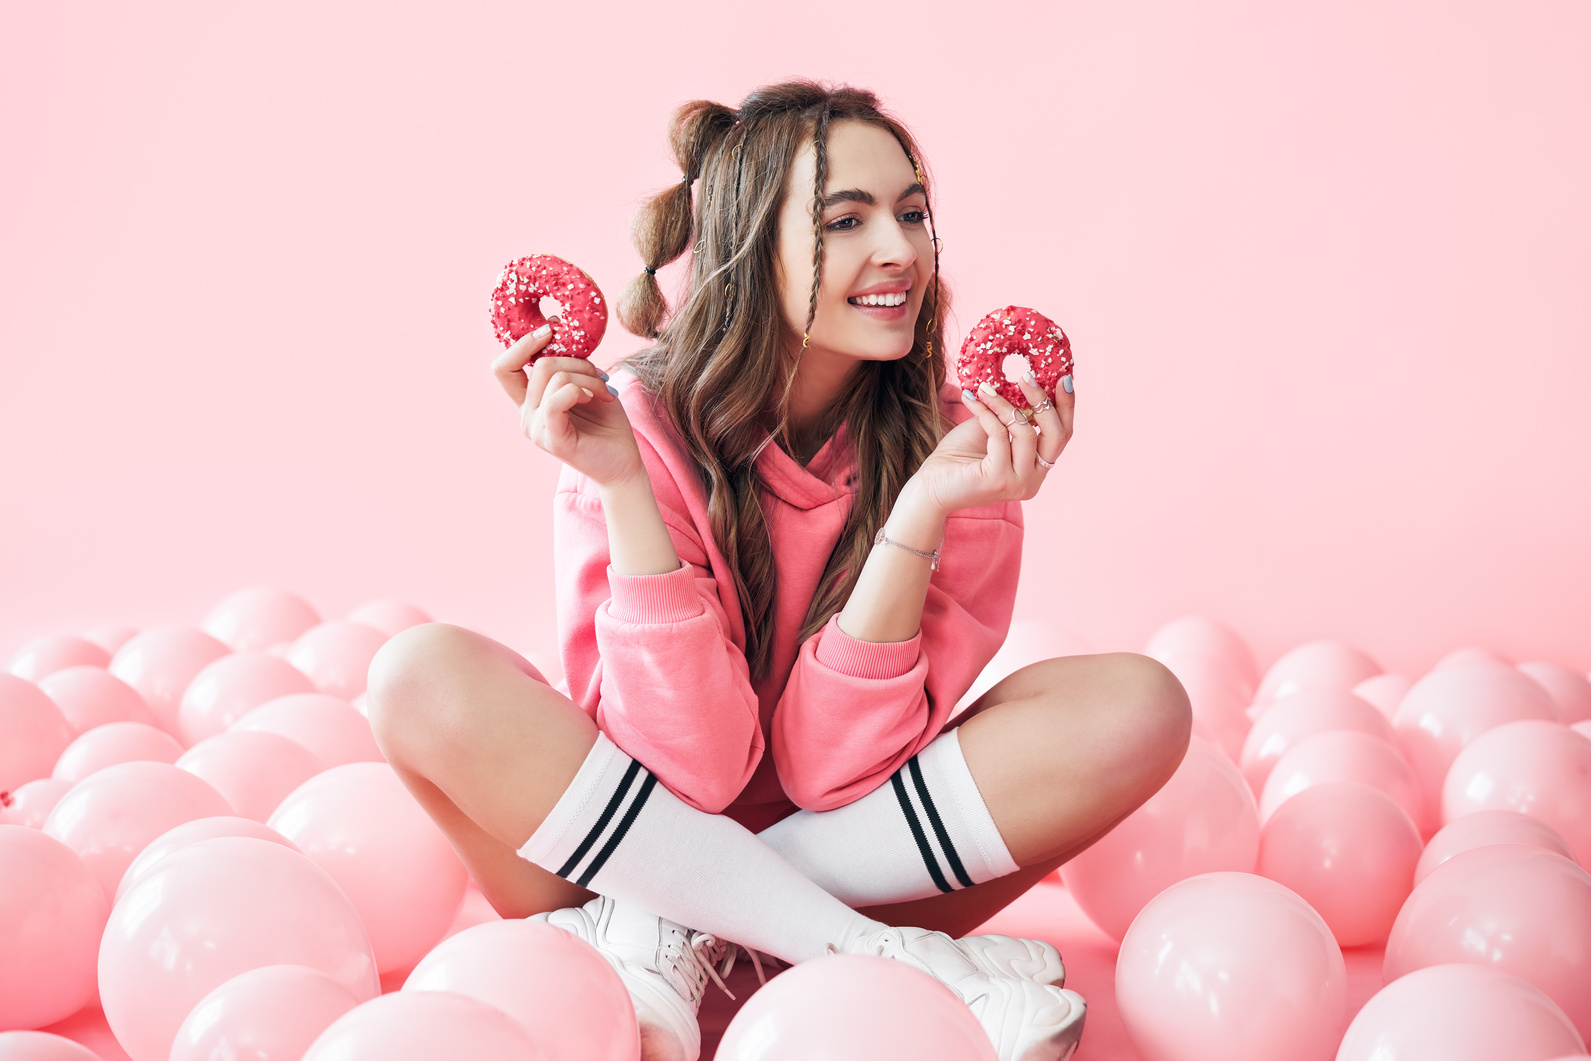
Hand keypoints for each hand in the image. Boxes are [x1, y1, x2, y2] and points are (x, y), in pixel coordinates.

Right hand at [490, 322, 642, 486]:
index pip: (504, 367)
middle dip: (576, 361)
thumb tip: (556, 333)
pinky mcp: (551, 439)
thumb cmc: (606, 423)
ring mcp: (536, 428)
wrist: (622, 461)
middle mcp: (527, 415)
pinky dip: (580, 390)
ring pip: (554, 377)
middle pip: (539, 365)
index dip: (523, 344)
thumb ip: (568, 365)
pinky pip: (557, 399)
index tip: (551, 330)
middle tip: (600, 376)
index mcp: (530, 401)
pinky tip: (595, 398)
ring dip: (588, 377)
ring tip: (605, 391)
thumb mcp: (586, 384)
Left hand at [912, 373, 1074, 517]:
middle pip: (1057, 436)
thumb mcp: (992, 429)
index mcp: (1036, 469)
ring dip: (1005, 405)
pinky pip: (1000, 436)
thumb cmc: (959, 456)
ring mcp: (1018, 484)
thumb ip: (1014, 414)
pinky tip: (972, 401)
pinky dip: (987, 414)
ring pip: (1027, 433)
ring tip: (985, 389)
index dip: (1066, 406)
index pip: (1062, 436)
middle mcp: (1033, 480)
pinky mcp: (998, 480)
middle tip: (1026, 376)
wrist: (929, 485)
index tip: (1064, 378)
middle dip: (1045, 401)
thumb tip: (1030, 383)